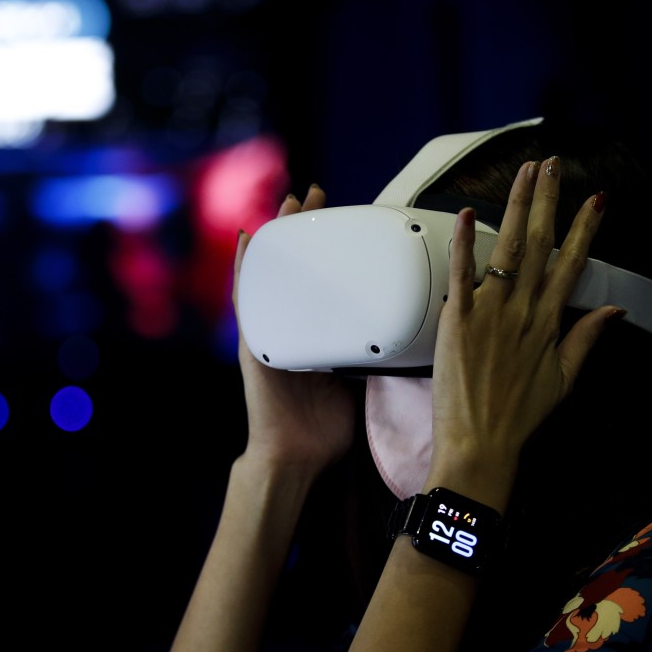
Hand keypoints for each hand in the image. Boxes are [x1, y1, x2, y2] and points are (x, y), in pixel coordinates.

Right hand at [232, 185, 358, 477]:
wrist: (295, 456)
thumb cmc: (324, 427)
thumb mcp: (357, 381)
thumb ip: (370, 354)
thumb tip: (404, 338)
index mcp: (315, 335)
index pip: (323, 280)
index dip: (331, 247)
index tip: (346, 218)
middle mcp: (290, 328)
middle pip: (295, 268)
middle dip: (304, 229)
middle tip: (317, 195)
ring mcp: (269, 332)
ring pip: (271, 274)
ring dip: (278, 238)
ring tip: (289, 205)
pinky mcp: (253, 342)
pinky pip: (248, 299)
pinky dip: (247, 268)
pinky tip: (249, 240)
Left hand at [427, 157, 618, 504]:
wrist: (481, 443)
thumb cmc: (518, 416)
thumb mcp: (564, 379)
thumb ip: (585, 340)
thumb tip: (613, 313)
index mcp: (549, 323)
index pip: (572, 264)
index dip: (585, 229)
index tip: (595, 200)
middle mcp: (523, 311)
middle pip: (541, 244)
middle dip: (548, 201)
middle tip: (552, 166)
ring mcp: (490, 313)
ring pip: (507, 248)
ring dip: (517, 207)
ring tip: (525, 174)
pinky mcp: (457, 320)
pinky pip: (462, 274)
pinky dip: (465, 243)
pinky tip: (467, 214)